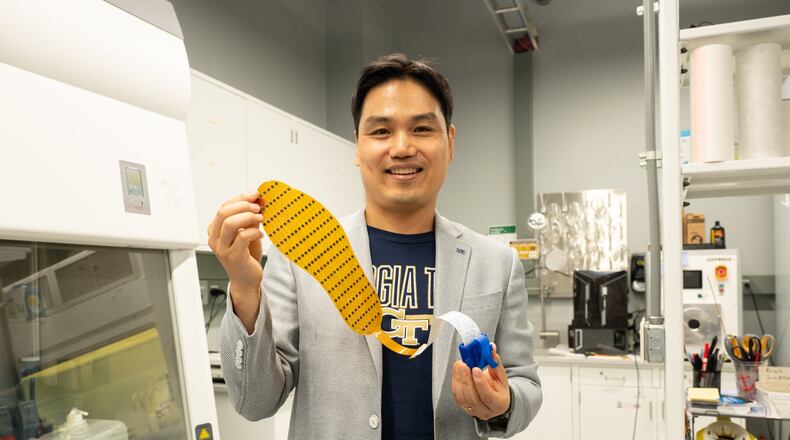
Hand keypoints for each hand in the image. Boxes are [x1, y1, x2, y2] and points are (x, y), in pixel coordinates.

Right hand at [207, 192, 264, 331]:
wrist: (247, 280)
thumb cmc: (246, 256)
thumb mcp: (247, 232)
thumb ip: (249, 218)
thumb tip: (258, 200)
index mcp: (214, 230)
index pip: (223, 207)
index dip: (239, 198)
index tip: (254, 194)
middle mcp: (214, 239)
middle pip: (223, 213)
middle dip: (243, 205)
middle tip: (258, 206)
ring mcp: (222, 248)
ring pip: (229, 223)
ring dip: (247, 216)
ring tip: (260, 217)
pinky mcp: (233, 257)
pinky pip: (242, 237)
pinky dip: (253, 232)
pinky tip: (260, 234)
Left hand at [451, 343, 509, 419]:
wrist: (494, 398)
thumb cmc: (498, 385)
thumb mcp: (500, 374)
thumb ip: (495, 361)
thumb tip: (491, 346)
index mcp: (499, 404)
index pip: (488, 396)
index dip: (480, 383)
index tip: (475, 368)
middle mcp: (486, 411)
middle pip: (473, 398)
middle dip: (466, 379)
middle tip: (464, 364)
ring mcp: (473, 411)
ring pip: (462, 397)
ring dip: (459, 379)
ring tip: (460, 365)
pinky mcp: (463, 407)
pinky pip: (457, 395)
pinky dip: (455, 381)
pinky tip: (457, 370)